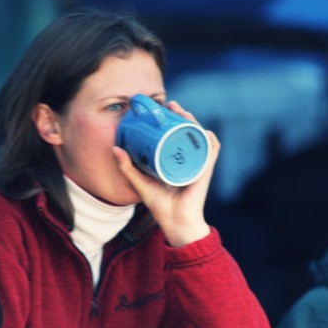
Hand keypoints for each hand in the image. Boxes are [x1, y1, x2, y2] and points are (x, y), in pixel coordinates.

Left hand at [113, 100, 217, 246]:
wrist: (175, 221)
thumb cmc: (160, 205)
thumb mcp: (140, 182)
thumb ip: (128, 167)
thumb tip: (115, 148)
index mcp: (175, 160)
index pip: (175, 134)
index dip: (172, 120)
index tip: (162, 108)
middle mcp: (187, 159)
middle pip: (188, 131)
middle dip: (182, 115)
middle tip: (171, 105)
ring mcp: (197, 163)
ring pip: (200, 136)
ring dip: (194, 123)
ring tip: (184, 113)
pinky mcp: (205, 170)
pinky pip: (212, 151)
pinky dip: (210, 140)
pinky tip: (203, 131)